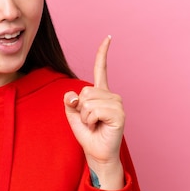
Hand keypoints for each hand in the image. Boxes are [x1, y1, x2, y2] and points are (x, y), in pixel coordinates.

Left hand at [64, 36, 124, 189]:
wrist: (97, 153)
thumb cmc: (87, 134)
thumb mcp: (73, 115)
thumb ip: (70, 102)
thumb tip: (72, 95)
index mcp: (101, 93)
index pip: (102, 69)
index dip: (103, 53)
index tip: (108, 38)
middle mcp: (111, 96)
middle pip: (85, 91)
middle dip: (80, 108)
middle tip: (90, 121)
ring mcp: (117, 104)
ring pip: (88, 101)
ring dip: (85, 117)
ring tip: (94, 125)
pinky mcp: (119, 114)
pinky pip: (94, 110)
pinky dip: (90, 120)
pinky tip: (98, 127)